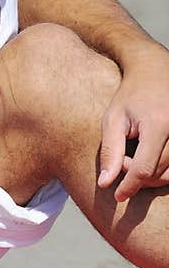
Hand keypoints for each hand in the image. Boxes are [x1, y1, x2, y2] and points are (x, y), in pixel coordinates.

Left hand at [99, 42, 168, 200]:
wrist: (156, 71)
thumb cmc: (131, 95)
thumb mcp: (113, 119)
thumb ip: (109, 151)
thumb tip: (105, 183)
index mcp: (159, 124)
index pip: (144, 168)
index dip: (129, 186)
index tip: (118, 196)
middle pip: (159, 172)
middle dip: (137, 176)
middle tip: (121, 162)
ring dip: (151, 174)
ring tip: (134, 158)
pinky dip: (164, 169)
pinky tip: (149, 158)